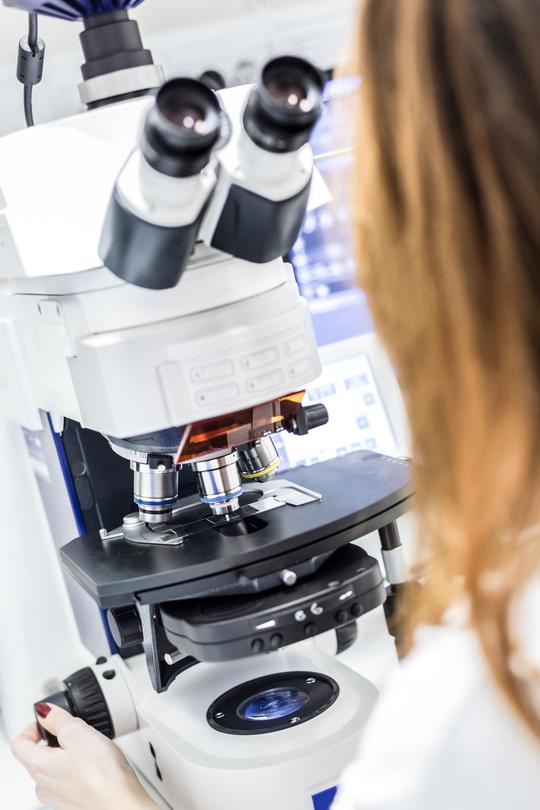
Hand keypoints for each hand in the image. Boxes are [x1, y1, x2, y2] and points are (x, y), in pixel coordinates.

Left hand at [12, 703, 158, 809]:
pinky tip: (92, 765)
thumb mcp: (78, 732)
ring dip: (62, 755)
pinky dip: (74, 769)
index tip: (45, 721)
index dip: (31, 727)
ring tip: (83, 747)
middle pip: (34, 757)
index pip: (19, 744)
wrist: (120, 803)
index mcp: (39, 765)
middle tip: (68, 730)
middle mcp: (43, 784)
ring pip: (50, 770)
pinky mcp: (72, 801)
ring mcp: (57, 795)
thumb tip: (46, 712)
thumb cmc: (102, 774)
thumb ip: (58, 719)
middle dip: (49, 740)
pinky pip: (65, 781)